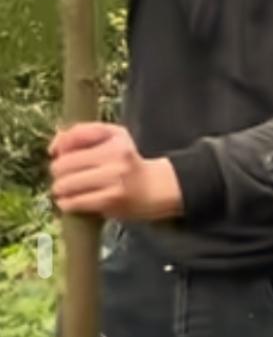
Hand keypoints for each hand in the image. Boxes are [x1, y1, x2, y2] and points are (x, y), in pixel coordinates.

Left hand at [49, 124, 182, 221]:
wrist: (155, 189)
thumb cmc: (128, 162)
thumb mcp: (114, 136)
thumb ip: (82, 133)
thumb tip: (54, 148)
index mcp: (114, 138)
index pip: (73, 137)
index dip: (58, 148)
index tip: (58, 154)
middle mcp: (114, 157)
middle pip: (63, 164)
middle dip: (58, 172)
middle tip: (64, 176)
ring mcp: (113, 180)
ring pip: (66, 184)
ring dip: (60, 189)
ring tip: (67, 191)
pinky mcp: (110, 201)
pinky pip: (75, 202)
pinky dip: (67, 203)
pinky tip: (70, 202)